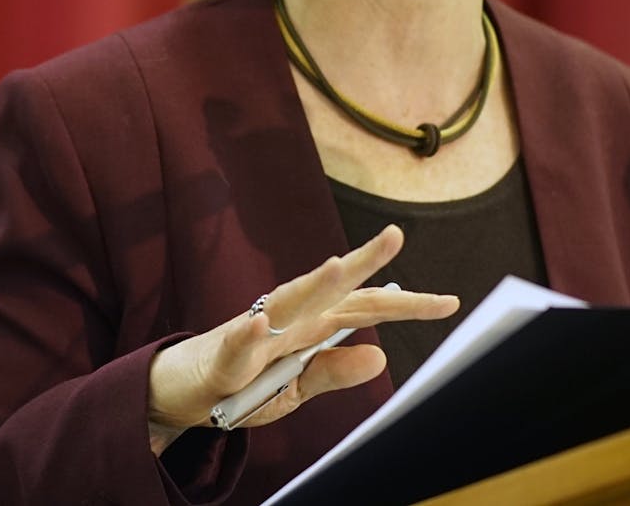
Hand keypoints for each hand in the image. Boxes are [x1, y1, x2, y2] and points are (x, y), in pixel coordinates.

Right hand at [145, 224, 456, 453]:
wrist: (180, 393)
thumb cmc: (240, 385)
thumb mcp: (296, 389)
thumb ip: (335, 371)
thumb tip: (382, 354)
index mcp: (308, 329)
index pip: (362, 308)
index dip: (405, 304)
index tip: (449, 301)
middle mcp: (285, 322)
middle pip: (328, 291)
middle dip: (361, 263)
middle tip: (395, 236)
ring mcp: (252, 336)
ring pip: (284, 306)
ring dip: (308, 286)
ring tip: (335, 267)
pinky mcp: (221, 360)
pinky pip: (235, 345)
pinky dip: (246, 335)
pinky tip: (258, 324)